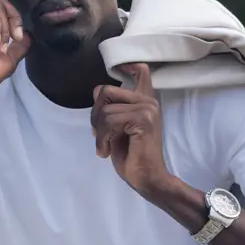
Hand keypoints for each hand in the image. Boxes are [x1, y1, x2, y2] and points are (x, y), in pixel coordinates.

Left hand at [91, 62, 171, 197]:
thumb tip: (98, 89)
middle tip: (99, 136)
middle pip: (106, 91)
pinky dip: (102, 138)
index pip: (140, 71)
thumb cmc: (131, 157)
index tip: (120, 68)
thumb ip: (110, 108)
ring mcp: (147, 109)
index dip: (127, 65)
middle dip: (95, 115)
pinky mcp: (143, 119)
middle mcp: (148, 101)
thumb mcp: (114, 129)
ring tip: (104, 147)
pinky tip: (106, 151)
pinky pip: (110, 121)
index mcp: (143, 101)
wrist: (146, 179)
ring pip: (105, 110)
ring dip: (98, 132)